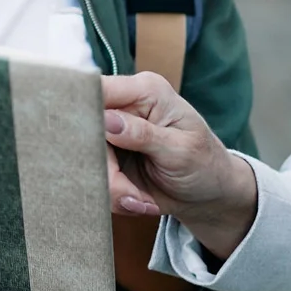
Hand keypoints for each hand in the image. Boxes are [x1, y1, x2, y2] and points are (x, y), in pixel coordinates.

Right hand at [101, 72, 257, 256]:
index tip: (89, 146)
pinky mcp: (106, 158)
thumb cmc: (205, 164)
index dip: (84, 113)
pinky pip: (92, 178)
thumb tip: (108, 121)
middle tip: (132, 195)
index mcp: (144, 91)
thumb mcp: (181, 151)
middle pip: (85, 133)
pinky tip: (137, 200)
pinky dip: (113, 196)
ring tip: (141, 201)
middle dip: (106, 171)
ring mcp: (111, 134)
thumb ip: (144, 135)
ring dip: (112, 189)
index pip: (99, 90)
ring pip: (85, 160)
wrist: (207, 195)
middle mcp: (122, 107)